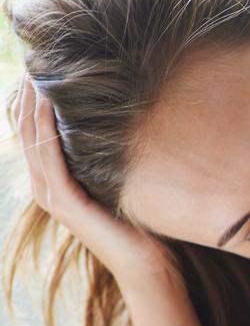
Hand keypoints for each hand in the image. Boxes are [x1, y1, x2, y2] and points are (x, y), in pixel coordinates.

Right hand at [15, 75, 170, 284]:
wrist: (148, 266)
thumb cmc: (141, 226)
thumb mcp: (118, 182)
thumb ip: (108, 159)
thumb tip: (122, 124)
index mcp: (54, 183)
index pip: (32, 133)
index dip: (30, 101)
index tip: (40, 68)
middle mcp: (45, 188)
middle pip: (25, 131)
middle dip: (26, 95)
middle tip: (33, 59)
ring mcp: (52, 196)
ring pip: (32, 140)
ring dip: (32, 104)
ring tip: (36, 72)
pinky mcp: (66, 202)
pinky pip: (50, 158)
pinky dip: (47, 128)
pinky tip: (49, 103)